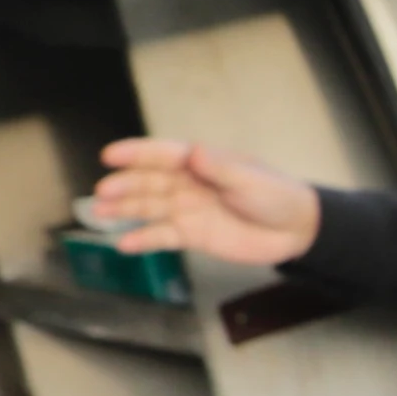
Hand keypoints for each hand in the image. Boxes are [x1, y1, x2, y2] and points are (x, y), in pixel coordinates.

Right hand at [87, 136, 322, 268]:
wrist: (296, 230)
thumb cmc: (276, 195)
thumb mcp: (250, 179)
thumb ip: (221, 169)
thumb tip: (195, 152)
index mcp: (202, 163)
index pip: (163, 154)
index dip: (137, 154)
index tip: (111, 155)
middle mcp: (189, 184)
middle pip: (150, 182)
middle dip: (125, 186)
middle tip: (102, 192)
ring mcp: (188, 209)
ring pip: (150, 207)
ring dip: (125, 210)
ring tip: (100, 212)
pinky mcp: (193, 235)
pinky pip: (163, 236)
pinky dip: (144, 240)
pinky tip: (124, 244)